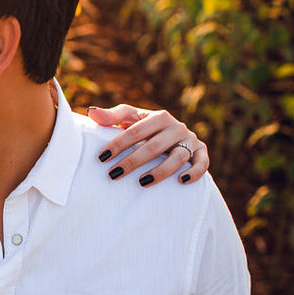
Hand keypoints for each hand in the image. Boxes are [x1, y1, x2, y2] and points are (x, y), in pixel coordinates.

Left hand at [87, 104, 208, 185]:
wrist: (174, 136)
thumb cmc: (146, 129)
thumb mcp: (131, 119)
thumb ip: (112, 117)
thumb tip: (91, 112)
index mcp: (159, 116)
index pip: (136, 131)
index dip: (118, 144)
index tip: (102, 158)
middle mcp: (177, 127)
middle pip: (154, 146)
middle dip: (133, 161)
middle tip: (114, 174)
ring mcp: (190, 140)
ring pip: (178, 157)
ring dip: (161, 171)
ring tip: (142, 182)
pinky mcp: (201, 153)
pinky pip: (202, 163)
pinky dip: (195, 172)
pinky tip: (181, 181)